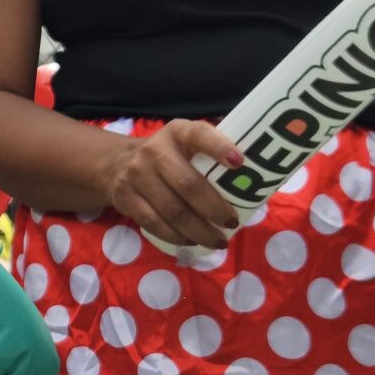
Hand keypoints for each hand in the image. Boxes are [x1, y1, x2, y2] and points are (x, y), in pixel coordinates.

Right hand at [94, 119, 242, 248]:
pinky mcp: (126, 199)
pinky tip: (191, 241)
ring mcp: (136, 176)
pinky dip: (176, 236)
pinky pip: (153, 223)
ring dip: (198, 230)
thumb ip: (212, 150)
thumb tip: (259, 170)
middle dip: (214, 208)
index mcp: (177, 133)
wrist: (116, 164)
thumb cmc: (167, 155)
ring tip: (218, 241)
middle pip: (188, 185)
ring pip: (172, 210)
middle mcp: (153, 151)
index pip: (199, 135)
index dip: (219, 147)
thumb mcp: (185, 142)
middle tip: (231, 223)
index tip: (240, 163)